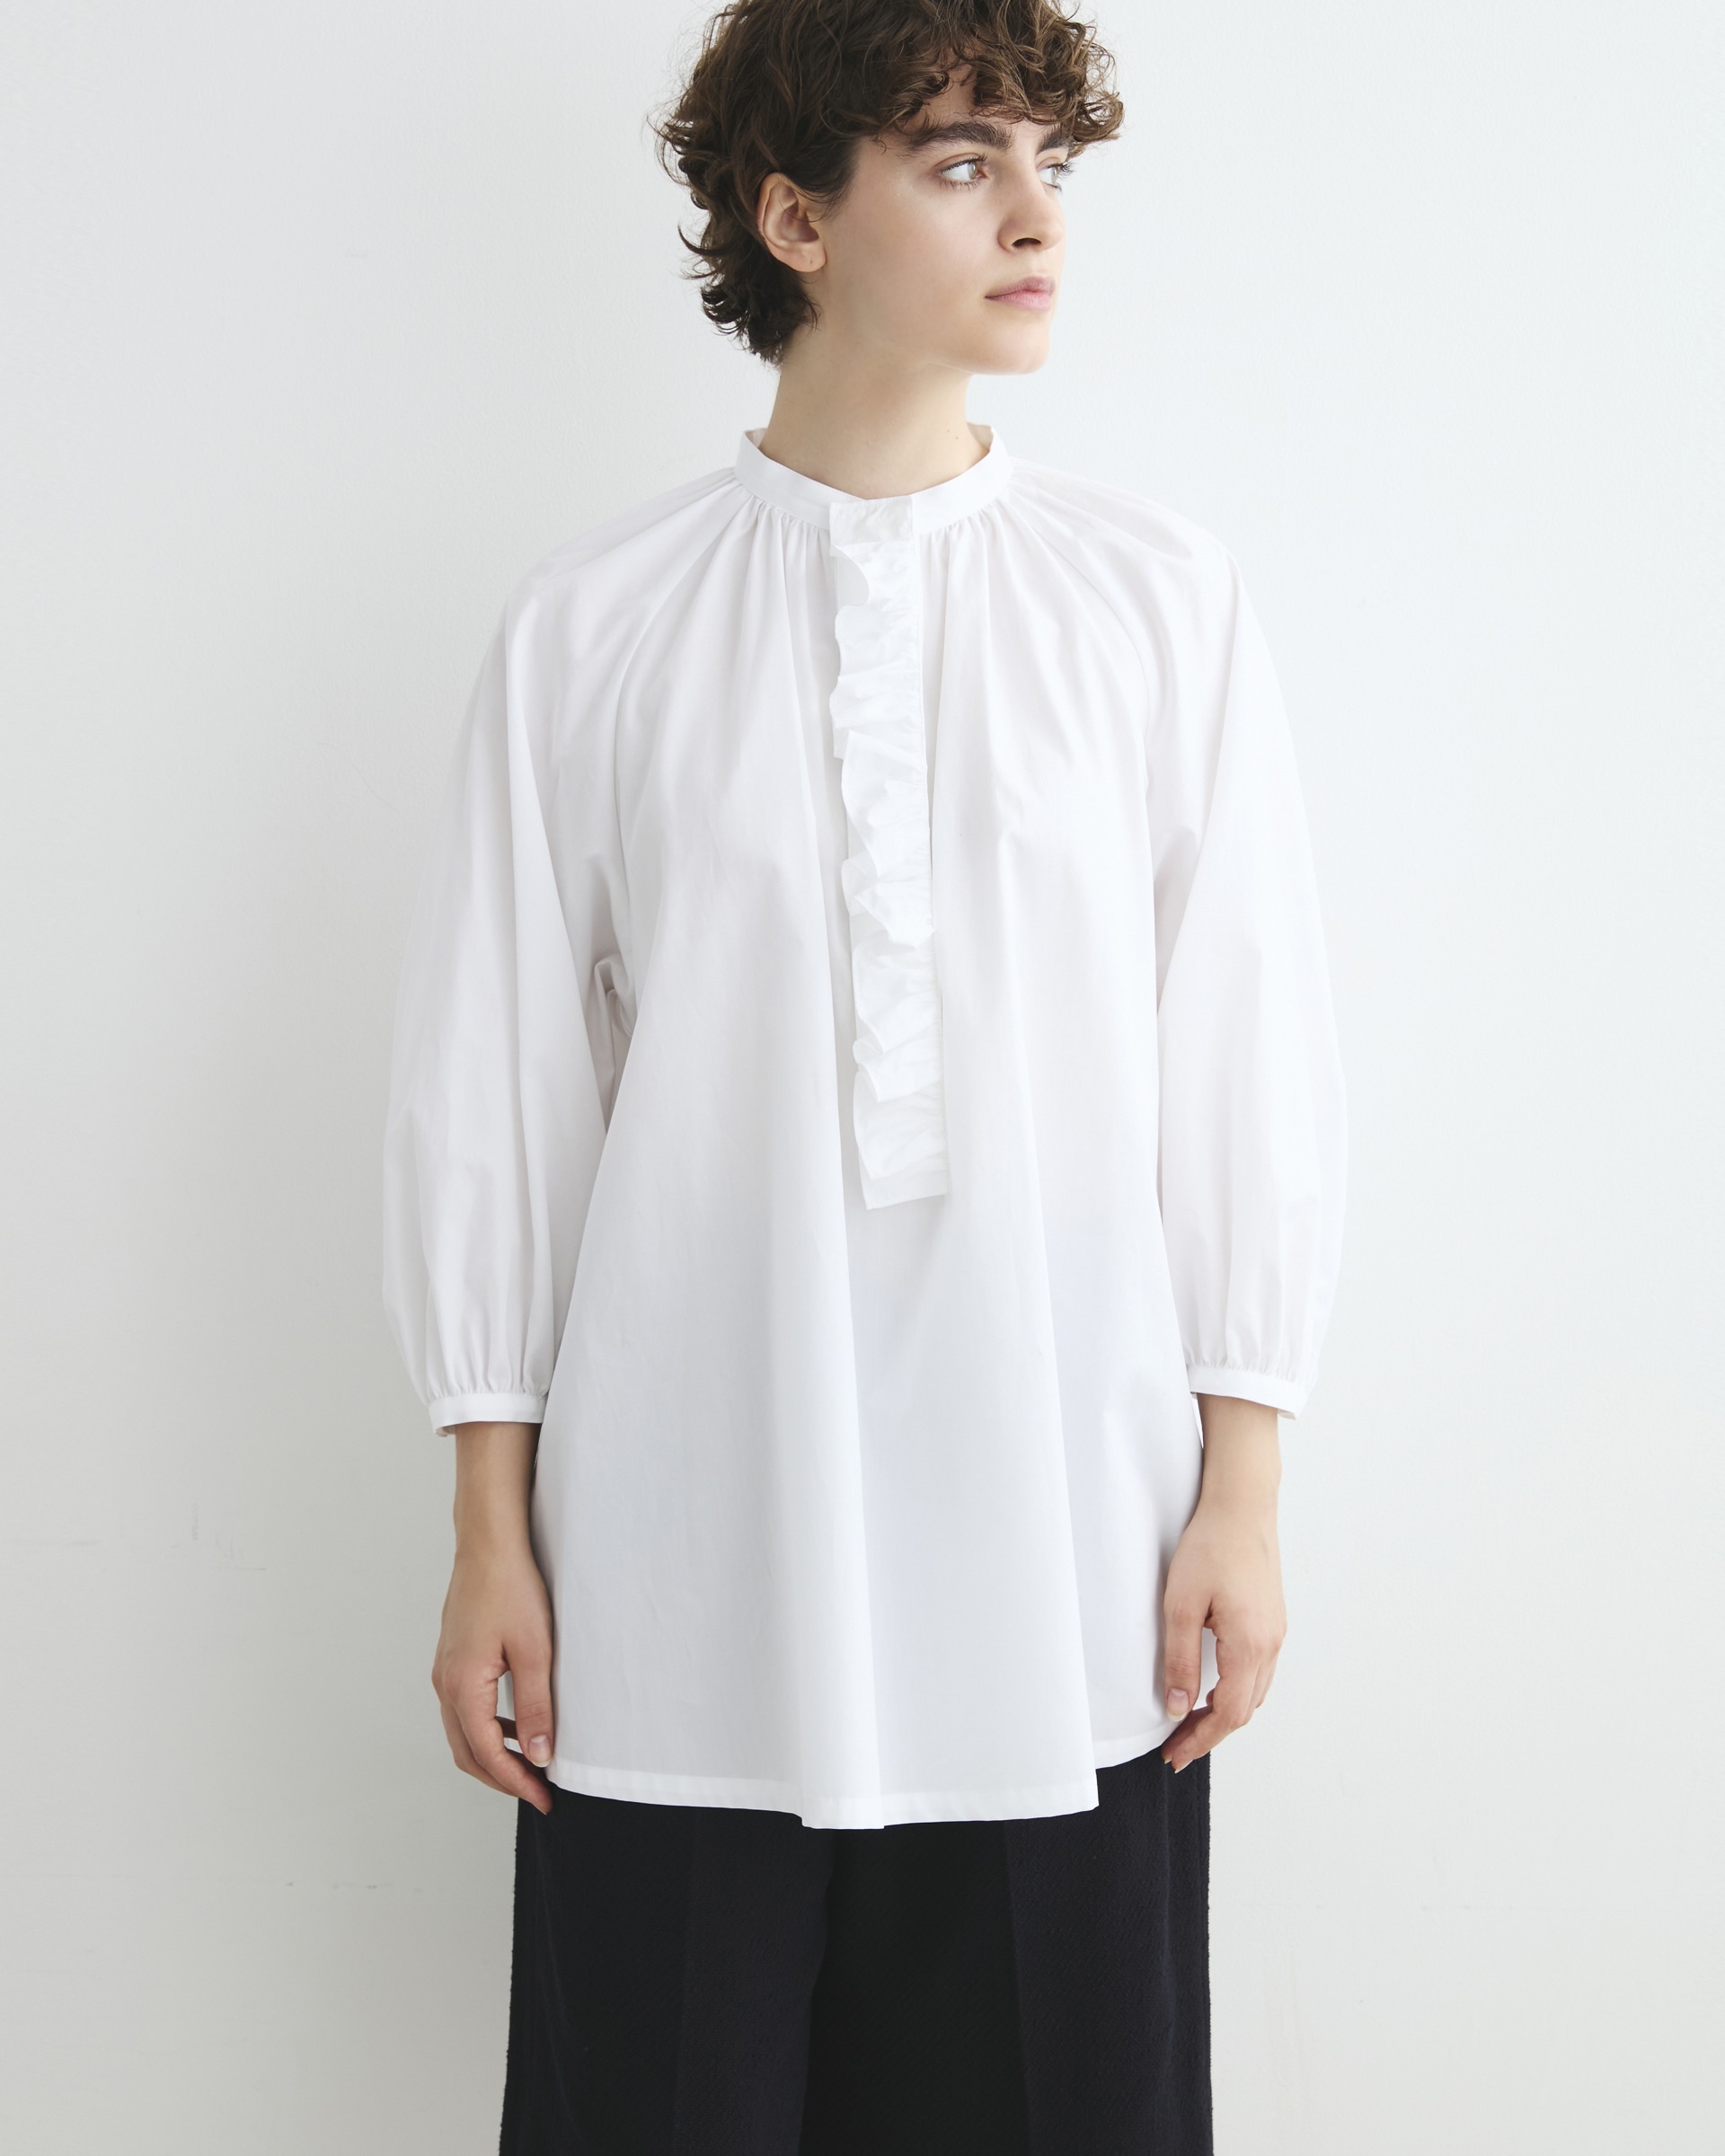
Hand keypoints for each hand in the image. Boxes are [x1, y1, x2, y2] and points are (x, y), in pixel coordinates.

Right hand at [431, 1422, 555, 1813]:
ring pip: (463, 1733)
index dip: (516, 1782)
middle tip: (538, 1791)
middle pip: (467, 1752)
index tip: (544, 1797)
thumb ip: (537, 1707)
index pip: (486, 1754)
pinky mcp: (453, 1658)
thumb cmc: (512, 1587)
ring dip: (494, 1755)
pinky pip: (464, 1710)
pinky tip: (518, 1725)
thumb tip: (539, 1756)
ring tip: (531, 1765)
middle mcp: (445, 1683)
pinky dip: (488, 1729)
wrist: (490, 1543)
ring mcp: (445, 1671)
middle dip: (502, 1778)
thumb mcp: (536, 1650)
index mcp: (462, 1686)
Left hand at [1160, 1396, 1286, 1773]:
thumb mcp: (1180, 1605)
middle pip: (1245, 1709)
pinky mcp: (1273, 1620)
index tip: (1174, 1755)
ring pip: (1255, 1692)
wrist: (1242, 1506)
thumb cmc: (1210, 1547)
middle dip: (1211, 1733)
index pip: (1228, 1713)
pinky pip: (1259, 1671)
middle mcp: (1271, 1644)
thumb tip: (1178, 1707)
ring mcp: (1277, 1632)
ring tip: (1191, 1723)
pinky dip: (1237, 1691)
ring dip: (1224, 1713)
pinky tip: (1214, 1688)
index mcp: (1251, 1644)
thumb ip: (1180, 1660)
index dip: (1201, 1739)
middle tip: (1177, 1747)